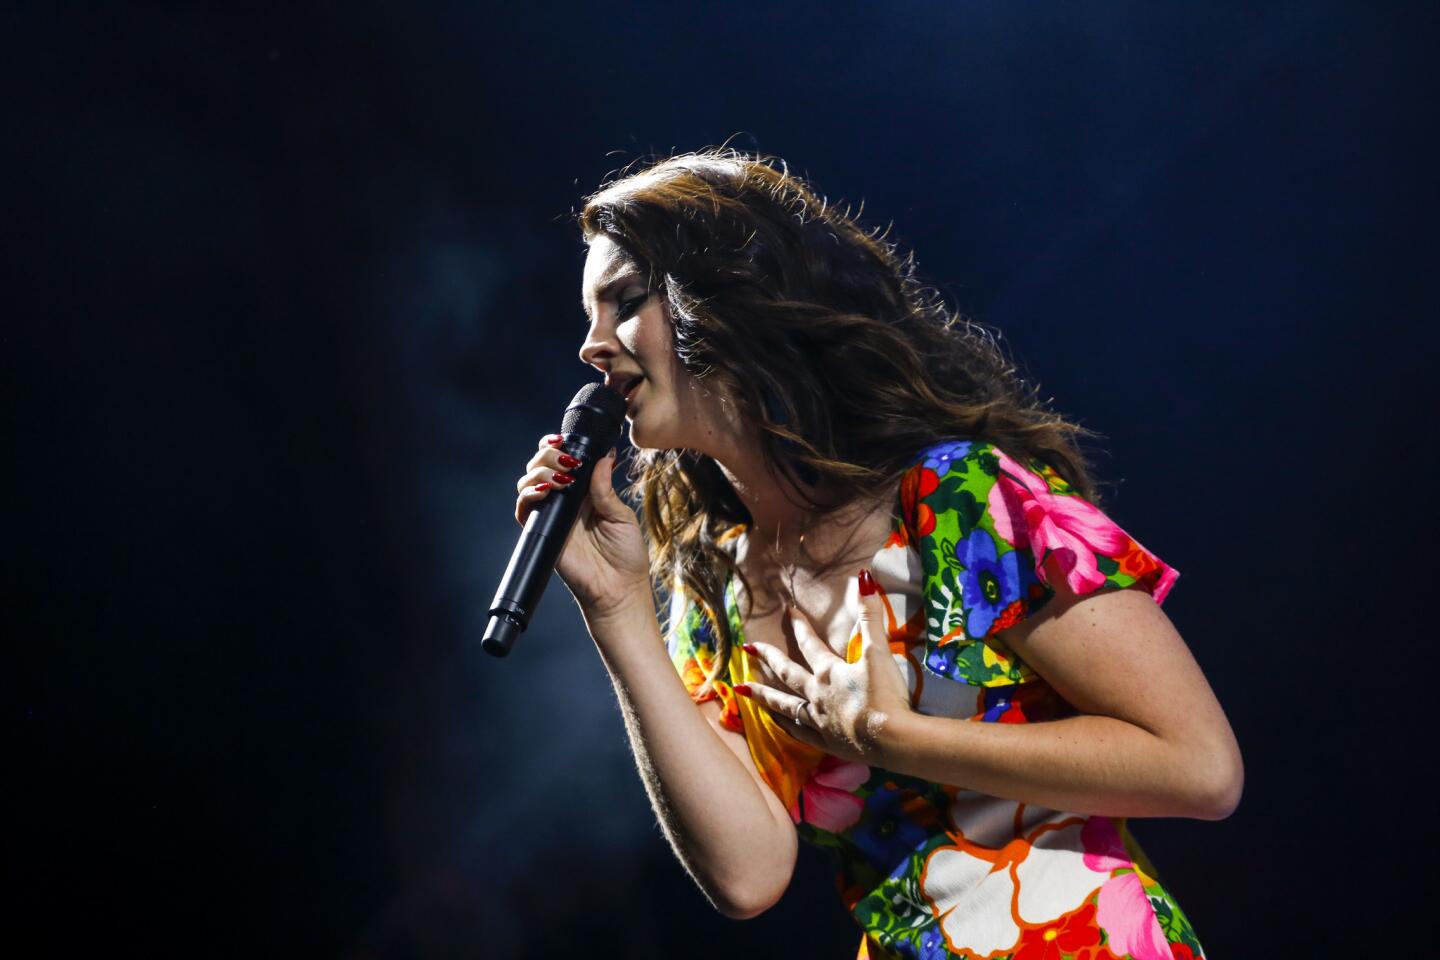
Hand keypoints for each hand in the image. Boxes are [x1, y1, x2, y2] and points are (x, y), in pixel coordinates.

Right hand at [514, 434, 650, 618]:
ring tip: (560, 478)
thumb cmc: (626, 556)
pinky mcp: (542, 533)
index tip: (565, 439)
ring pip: (528, 483)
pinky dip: (528, 496)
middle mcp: (565, 501)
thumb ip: (605, 488)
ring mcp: (552, 516)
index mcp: (586, 492)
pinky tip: (544, 491)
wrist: (618, 590)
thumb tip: (604, 456)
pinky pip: (524, 510)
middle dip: (548, 455)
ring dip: (539, 472)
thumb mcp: (621, 516)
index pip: (563, 461)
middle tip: (566, 461)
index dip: (558, 446)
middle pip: (541, 466)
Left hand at [735, 570, 912, 763]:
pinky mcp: (827, 743)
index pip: (810, 644)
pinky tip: (777, 724)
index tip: (787, 611)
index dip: (799, 626)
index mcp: (829, 673)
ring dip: (763, 696)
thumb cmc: (885, 695)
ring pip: (784, 706)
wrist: (892, 740)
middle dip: (767, 657)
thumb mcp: (879, 652)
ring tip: (743, 689)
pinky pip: (799, 733)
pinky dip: (785, 726)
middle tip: (746, 648)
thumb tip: (865, 577)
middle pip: (786, 673)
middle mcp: (817, 695)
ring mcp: (820, 722)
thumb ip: (871, 616)